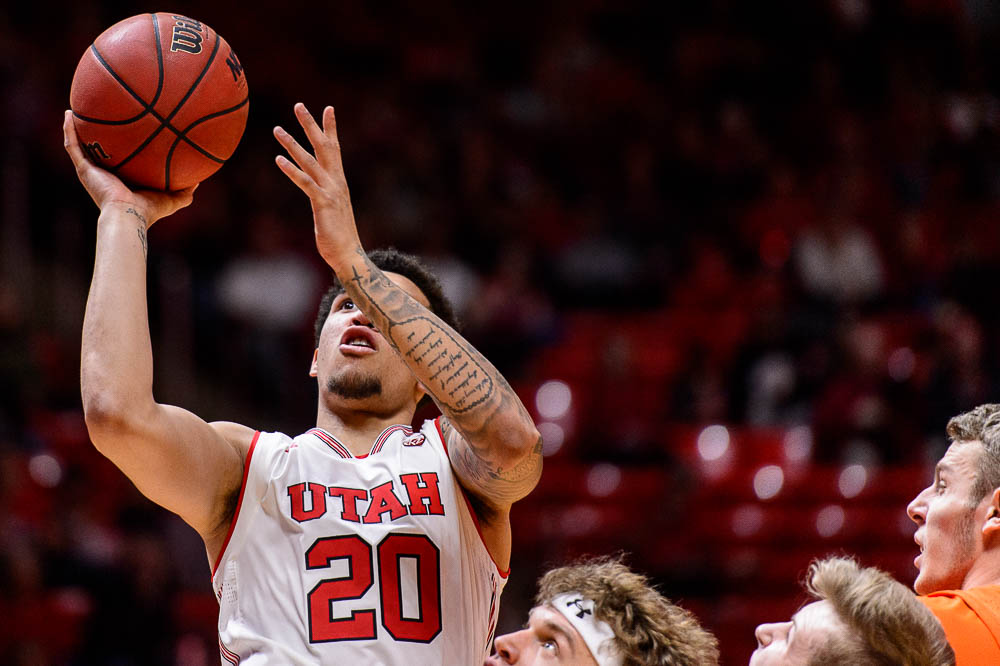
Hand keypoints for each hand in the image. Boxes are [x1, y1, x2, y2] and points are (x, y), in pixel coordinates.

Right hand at [63, 110, 195, 225]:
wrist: (129, 216)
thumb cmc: (148, 211)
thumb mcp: (172, 199)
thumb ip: (184, 191)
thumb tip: (199, 181)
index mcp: (122, 181)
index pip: (120, 160)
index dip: (122, 148)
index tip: (126, 131)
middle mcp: (105, 174)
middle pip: (99, 151)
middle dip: (99, 135)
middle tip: (102, 116)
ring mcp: (92, 171)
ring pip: (81, 145)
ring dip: (77, 128)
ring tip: (75, 110)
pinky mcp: (83, 170)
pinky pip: (73, 146)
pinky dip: (69, 130)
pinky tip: (68, 113)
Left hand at [273, 103, 361, 270]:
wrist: (349, 254)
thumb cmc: (338, 235)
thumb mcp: (330, 209)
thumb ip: (323, 195)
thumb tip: (317, 191)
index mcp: (338, 181)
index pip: (334, 149)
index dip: (330, 128)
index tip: (328, 108)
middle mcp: (336, 182)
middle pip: (323, 146)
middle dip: (311, 125)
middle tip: (299, 105)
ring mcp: (330, 191)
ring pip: (310, 161)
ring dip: (292, 144)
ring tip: (277, 129)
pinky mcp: (323, 203)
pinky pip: (305, 182)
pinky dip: (292, 170)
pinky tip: (278, 159)